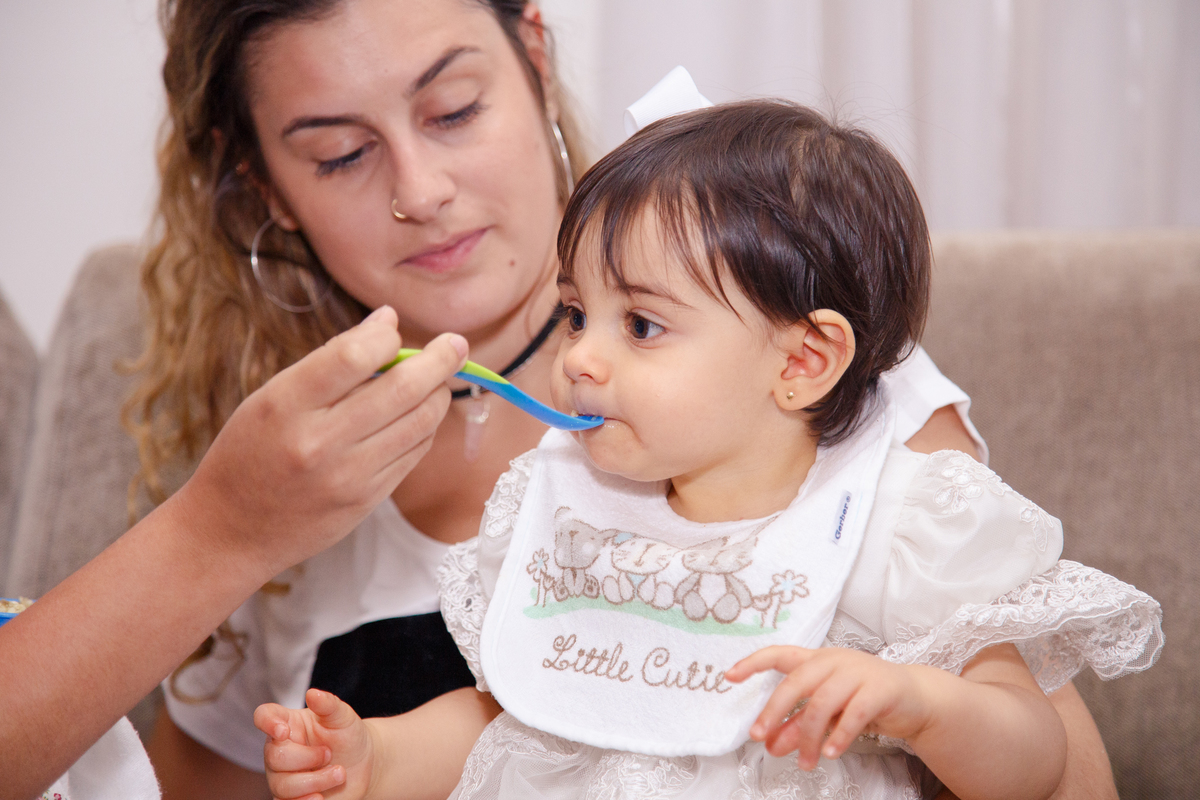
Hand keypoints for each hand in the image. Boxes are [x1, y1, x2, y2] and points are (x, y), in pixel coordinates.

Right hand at [171, 306, 467, 577]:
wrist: (232, 530)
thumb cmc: (251, 452)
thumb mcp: (272, 397)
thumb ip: (330, 362)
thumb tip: (388, 322)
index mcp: (286, 405)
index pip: (354, 355)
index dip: (386, 335)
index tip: (394, 328)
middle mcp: (319, 442)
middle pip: (402, 388)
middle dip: (439, 360)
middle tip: (455, 344)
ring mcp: (348, 476)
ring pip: (419, 422)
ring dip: (438, 394)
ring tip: (438, 380)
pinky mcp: (367, 501)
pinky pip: (413, 453)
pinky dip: (425, 428)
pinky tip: (421, 414)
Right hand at [255, 688, 375, 799]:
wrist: (364, 765)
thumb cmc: (348, 735)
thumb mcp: (343, 717)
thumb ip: (329, 704)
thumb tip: (312, 693)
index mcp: (288, 723)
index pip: (264, 716)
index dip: (266, 723)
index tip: (283, 731)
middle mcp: (279, 749)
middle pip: (275, 757)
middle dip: (308, 758)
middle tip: (330, 754)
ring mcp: (282, 776)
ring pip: (281, 785)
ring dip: (315, 781)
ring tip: (340, 774)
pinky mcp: (290, 798)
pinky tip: (321, 797)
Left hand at [726, 646, 932, 769]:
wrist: (915, 698)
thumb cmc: (865, 699)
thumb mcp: (828, 712)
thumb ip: (798, 724)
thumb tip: (771, 744)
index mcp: (817, 660)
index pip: (779, 654)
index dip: (753, 663)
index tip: (730, 676)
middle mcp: (834, 660)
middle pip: (795, 682)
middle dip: (773, 711)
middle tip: (759, 737)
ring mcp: (858, 672)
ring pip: (822, 703)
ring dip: (808, 737)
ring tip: (805, 762)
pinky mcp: (880, 689)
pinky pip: (853, 714)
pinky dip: (839, 736)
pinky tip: (829, 753)